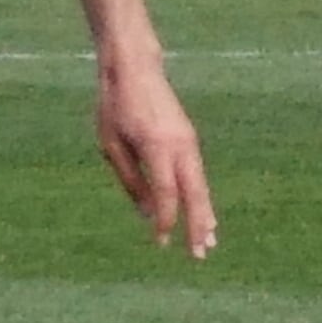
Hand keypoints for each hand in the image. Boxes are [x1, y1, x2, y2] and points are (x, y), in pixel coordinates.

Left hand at [93, 57, 216, 255]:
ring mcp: (189, 141)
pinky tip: (203, 212)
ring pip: (201, 184)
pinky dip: (201, 196)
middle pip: (194, 193)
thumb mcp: (111, 145)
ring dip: (205, 213)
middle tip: (200, 255)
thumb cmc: (115, 107)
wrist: (135, 67)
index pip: (167, 193)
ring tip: (209, 240)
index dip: (165, 220)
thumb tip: (146, 215)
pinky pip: (198, 174)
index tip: (161, 243)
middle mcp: (180, 145)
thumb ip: (130, 181)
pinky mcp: (189, 138)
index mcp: (157, 146)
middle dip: (197, 225)